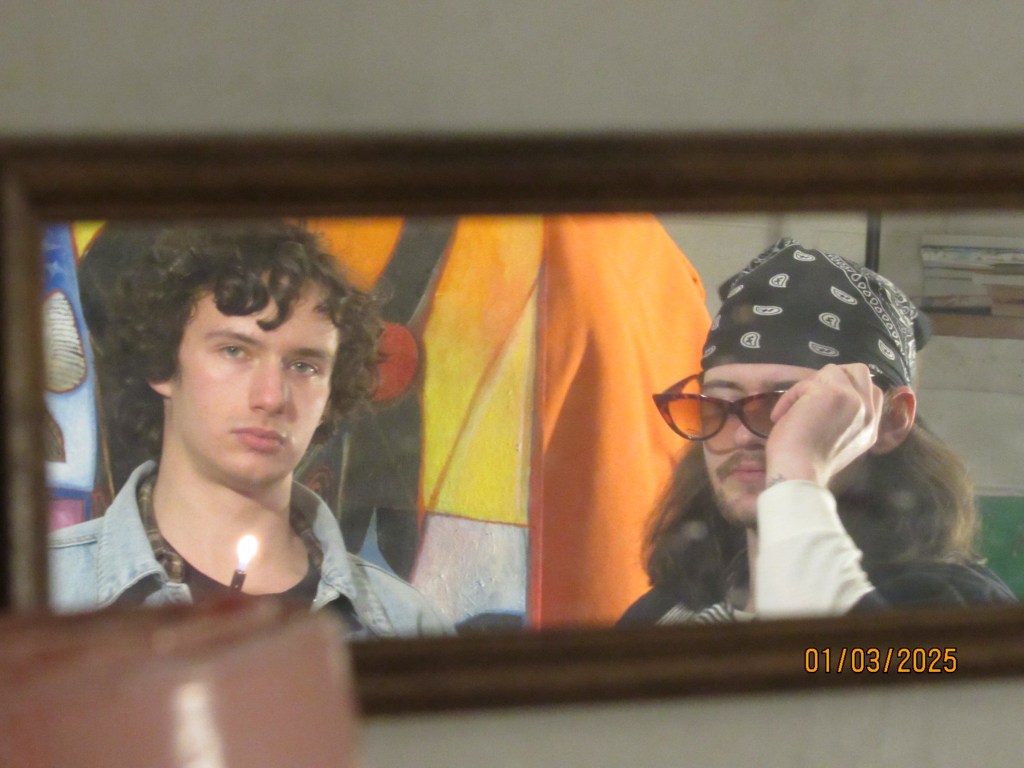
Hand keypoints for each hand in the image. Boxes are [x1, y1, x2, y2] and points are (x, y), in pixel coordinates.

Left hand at [764, 363, 882, 487]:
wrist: (798, 475)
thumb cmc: (806, 465)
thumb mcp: (836, 442)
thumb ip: (843, 421)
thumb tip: (824, 401)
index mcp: (871, 428)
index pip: (872, 392)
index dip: (847, 389)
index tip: (822, 402)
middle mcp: (869, 414)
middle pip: (860, 372)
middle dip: (832, 378)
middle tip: (809, 398)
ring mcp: (856, 401)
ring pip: (834, 370)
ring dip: (809, 386)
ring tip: (795, 409)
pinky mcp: (835, 393)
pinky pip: (807, 381)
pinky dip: (790, 396)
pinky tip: (781, 416)